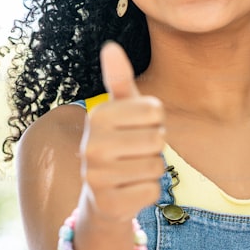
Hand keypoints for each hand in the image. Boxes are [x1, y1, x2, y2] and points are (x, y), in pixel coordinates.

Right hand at [78, 41, 165, 222]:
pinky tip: (130, 189)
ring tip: (132, 169)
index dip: (156, 120)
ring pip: (156, 167)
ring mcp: (96, 176)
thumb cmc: (120, 143)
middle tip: (136, 152)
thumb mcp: (121, 110)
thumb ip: (119, 79)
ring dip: (152, 170)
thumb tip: (110, 45)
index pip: (155, 110)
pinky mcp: (107, 203)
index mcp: (97, 115)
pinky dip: (149, 191)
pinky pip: (152, 191)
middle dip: (155, 147)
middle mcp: (91, 145)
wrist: (102, 194)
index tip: (139, 127)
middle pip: (158, 140)